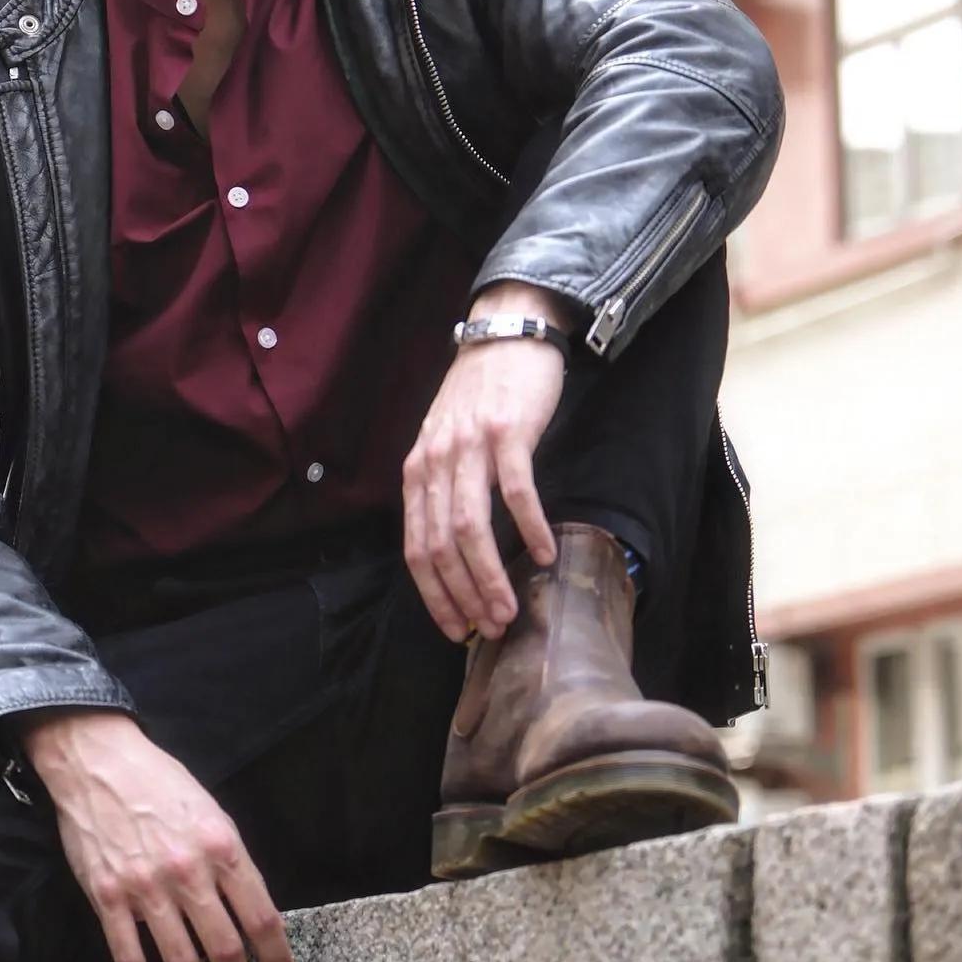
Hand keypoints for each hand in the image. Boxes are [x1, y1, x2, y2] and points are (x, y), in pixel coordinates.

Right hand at [20, 711, 294, 961]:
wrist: (100, 762)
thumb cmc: (160, 782)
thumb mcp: (212, 811)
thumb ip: (231, 860)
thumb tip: (250, 910)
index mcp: (221, 846)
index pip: (261, 918)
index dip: (276, 959)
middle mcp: (188, 871)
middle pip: (224, 949)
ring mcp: (145, 887)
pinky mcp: (108, 898)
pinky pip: (129, 958)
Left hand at [401, 289, 569, 642]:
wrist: (506, 332)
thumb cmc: (480, 395)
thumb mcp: (445, 442)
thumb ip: (445, 488)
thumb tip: (456, 552)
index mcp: (418, 469)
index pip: (417, 546)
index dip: (434, 594)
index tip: (454, 628)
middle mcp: (437, 460)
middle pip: (442, 544)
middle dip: (464, 595)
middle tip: (489, 629)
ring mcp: (470, 446)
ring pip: (472, 527)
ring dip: (491, 576)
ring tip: (511, 608)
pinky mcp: (507, 432)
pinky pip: (516, 492)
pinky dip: (530, 528)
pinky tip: (545, 553)